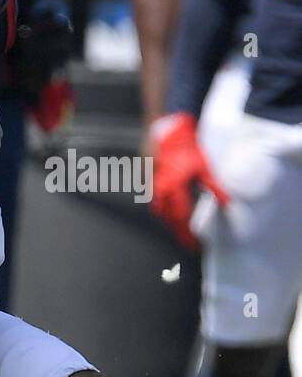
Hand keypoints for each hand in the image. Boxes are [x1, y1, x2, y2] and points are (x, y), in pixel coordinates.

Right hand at [151, 112, 229, 249]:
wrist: (170, 130)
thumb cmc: (188, 146)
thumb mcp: (206, 166)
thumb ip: (215, 187)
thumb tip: (227, 203)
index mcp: (173, 189)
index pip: (180, 219)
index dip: (186, 234)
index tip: (193, 245)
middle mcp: (159, 190)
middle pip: (167, 219)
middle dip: (177, 232)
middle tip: (186, 242)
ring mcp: (152, 185)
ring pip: (159, 210)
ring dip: (169, 221)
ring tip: (179, 229)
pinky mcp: (149, 178)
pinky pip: (155, 200)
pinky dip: (163, 209)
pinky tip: (170, 209)